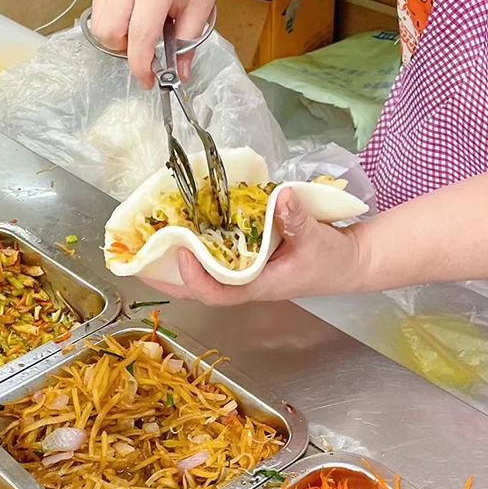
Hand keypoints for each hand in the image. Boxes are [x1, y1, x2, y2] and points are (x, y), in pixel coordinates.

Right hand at [90, 0, 224, 88]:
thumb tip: (180, 74)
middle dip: (124, 49)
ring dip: (117, 36)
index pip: (139, 37)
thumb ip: (189, 42)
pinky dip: (112, 20)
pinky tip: (133, 12)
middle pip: (107, 32)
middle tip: (146, 45)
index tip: (150, 81)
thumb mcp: (202, 5)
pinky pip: (99, 8)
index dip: (142, 67)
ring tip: (141, 26)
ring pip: (98, 22)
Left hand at [143, 189, 368, 304]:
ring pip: (203, 273)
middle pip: (198, 288)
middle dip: (168, 276)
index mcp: (258, 286)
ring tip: (148, 244)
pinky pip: (215, 257)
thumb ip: (297, 218)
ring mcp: (244, 272)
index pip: (217, 293)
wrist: (349, 262)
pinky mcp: (247, 258)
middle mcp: (245, 283)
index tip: (183, 252)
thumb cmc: (332, 259)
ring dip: (176, 261)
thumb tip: (281, 195)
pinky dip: (196, 245)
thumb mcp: (317, 239)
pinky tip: (180, 229)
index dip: (196, 278)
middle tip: (139, 259)